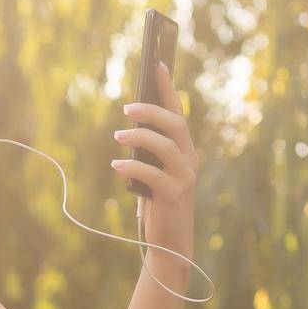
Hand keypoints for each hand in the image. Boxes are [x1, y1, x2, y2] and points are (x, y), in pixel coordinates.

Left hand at [111, 61, 198, 274]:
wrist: (170, 244)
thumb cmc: (158, 205)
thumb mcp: (153, 175)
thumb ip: (148, 154)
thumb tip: (129, 128)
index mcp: (185, 152)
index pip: (178, 113)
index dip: (168, 88)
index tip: (157, 64)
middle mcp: (189, 161)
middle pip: (176, 125)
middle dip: (152, 111)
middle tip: (127, 107)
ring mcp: (184, 178)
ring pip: (166, 146)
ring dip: (140, 137)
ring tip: (118, 134)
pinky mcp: (173, 196)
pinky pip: (152, 175)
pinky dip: (132, 167)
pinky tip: (117, 164)